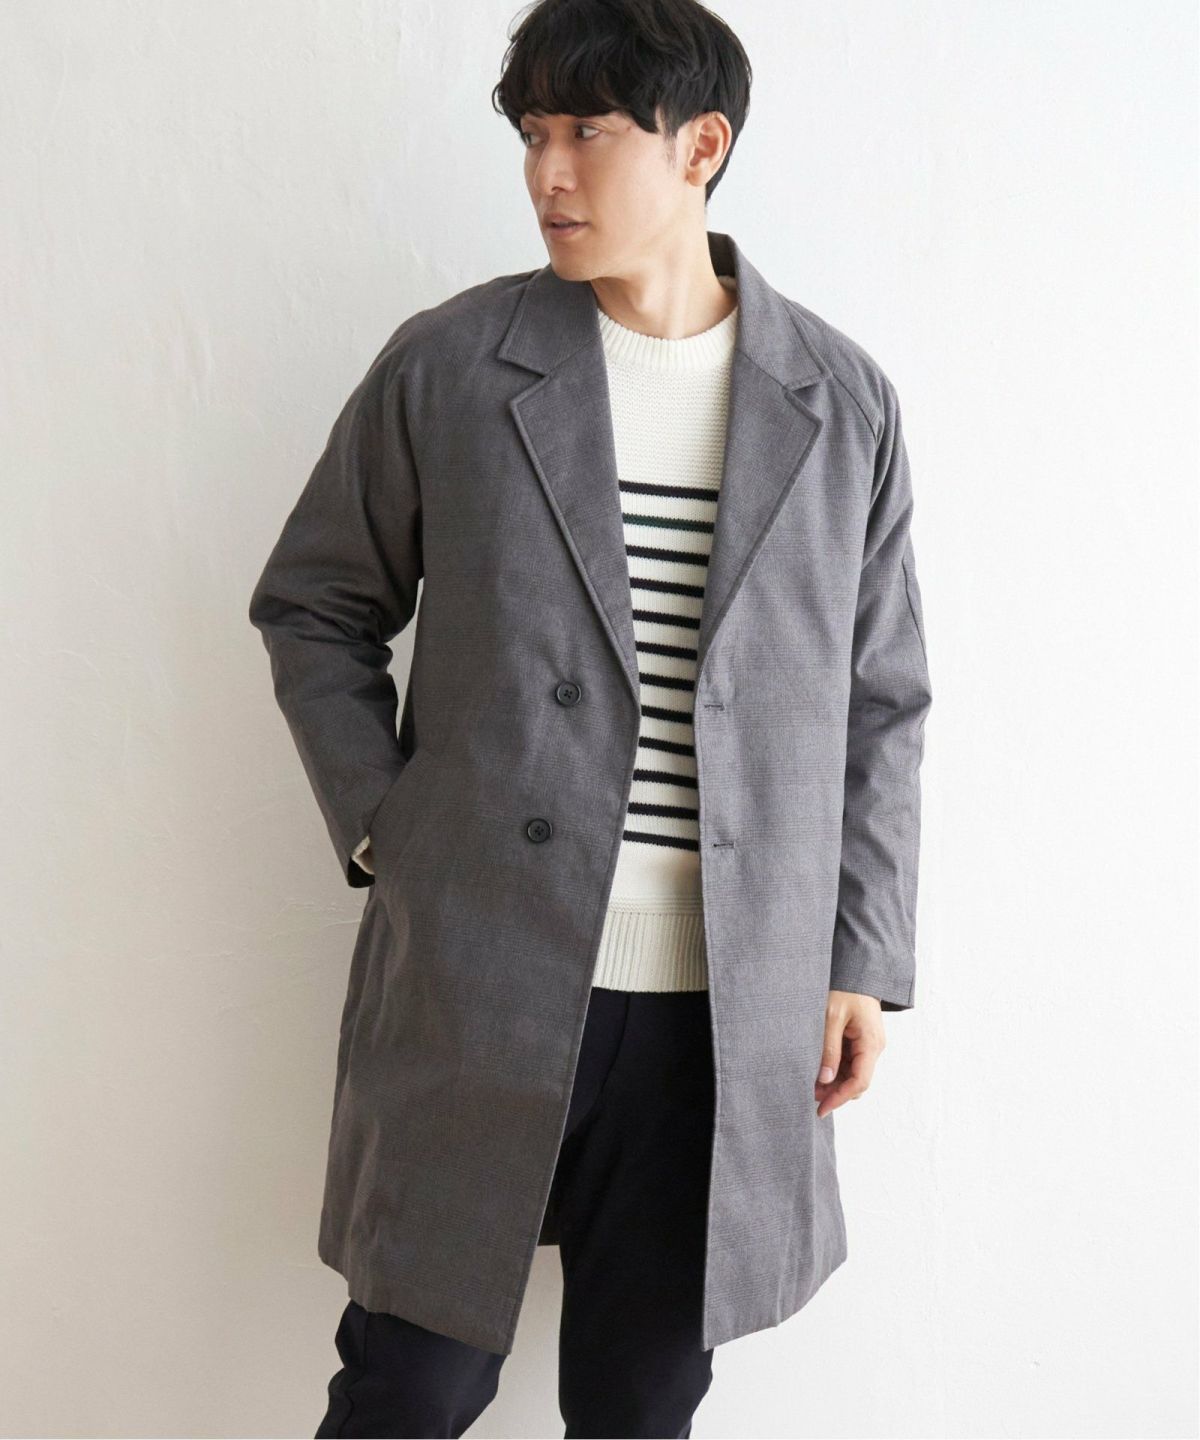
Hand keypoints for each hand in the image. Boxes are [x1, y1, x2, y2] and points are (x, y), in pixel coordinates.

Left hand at [814, 991, 885, 1117]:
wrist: (856, 971)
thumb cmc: (845, 989)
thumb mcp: (831, 1017)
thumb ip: (829, 1049)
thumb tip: (825, 1079)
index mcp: (871, 1043)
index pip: (859, 1082)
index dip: (840, 1098)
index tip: (821, 1108)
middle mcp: (874, 1047)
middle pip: (857, 1082)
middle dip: (835, 1092)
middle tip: (809, 1094)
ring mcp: (868, 1045)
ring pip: (853, 1074)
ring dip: (834, 1082)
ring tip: (811, 1083)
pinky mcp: (860, 1041)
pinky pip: (850, 1063)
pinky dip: (835, 1070)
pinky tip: (819, 1070)